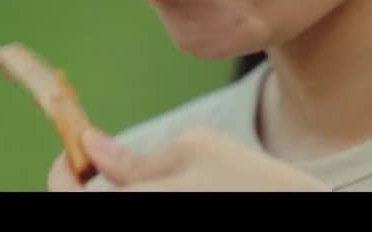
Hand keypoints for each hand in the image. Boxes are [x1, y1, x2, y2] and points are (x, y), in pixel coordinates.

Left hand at [47, 126, 331, 191]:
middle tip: (103, 164)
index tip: (75, 149)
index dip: (63, 170)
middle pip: (87, 209)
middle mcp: (134, 225)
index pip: (63, 194)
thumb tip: (93, 147)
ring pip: (120, 212)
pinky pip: (144, 214)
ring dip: (119, 198)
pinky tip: (167, 192)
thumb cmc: (251, 184)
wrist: (308, 211)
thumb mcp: (196, 151)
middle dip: (86, 189)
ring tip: (142, 180)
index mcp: (132, 206)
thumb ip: (136, 160)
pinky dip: (142, 202)